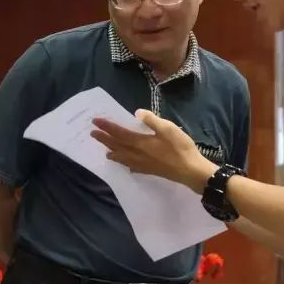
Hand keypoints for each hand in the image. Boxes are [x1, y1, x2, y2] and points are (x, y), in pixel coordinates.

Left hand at [91, 109, 218, 192]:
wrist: (190, 171)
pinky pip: (131, 167)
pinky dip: (125, 164)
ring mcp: (142, 164)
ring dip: (112, 152)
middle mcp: (137, 154)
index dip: (107, 127)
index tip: (95, 122)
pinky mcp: (149, 170)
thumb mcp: (168, 129)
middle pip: (117, 146)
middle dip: (105, 139)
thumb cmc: (180, 147)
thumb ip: (151, 121)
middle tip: (92, 134)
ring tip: (105, 151)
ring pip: (122, 158)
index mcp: (140, 142)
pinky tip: (127, 165)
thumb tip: (136, 112)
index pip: (119, 133)